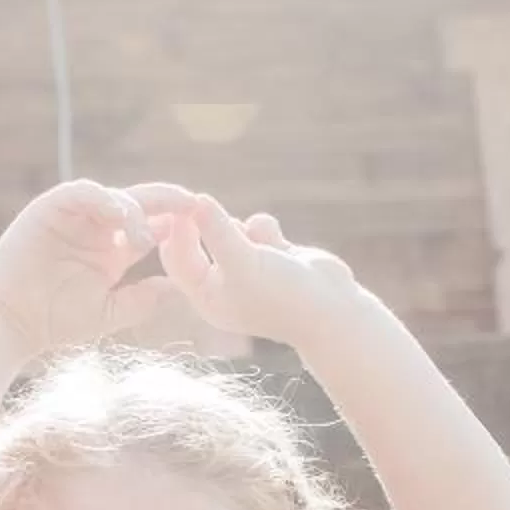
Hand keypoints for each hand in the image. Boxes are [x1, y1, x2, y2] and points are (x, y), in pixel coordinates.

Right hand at [0, 179, 196, 355]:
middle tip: (192, 205)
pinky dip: (103, 200)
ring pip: (114, 196)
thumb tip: (179, 289)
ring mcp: (74, 215)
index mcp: (113, 249)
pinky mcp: (51, 207)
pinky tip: (118, 217)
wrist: (11, 322)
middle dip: (168, 201)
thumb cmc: (55, 320)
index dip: (176, 223)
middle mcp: (97, 227)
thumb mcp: (109, 312)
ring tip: (145, 235)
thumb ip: (142, 300)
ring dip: (136, 209)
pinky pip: (82, 193)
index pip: (152, 226)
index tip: (202, 228)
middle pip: (140, 203)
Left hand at [153, 194, 361, 349]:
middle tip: (205, 202)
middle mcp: (223, 284)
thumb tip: (196, 199)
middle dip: (206, 223)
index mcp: (206, 296)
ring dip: (243, 227)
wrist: (333, 310)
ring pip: (229, 228)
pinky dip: (266, 229)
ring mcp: (247, 269)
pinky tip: (282, 244)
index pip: (176, 257)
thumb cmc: (283, 294)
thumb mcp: (243, 262)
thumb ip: (217, 231)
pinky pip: (256, 227)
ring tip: (260, 244)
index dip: (178, 229)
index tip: (186, 205)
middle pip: (198, 241)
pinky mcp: (271, 255)